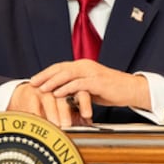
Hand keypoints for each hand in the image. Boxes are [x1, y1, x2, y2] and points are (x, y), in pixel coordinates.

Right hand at [7, 82, 90, 127]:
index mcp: (70, 87)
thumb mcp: (64, 108)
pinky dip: (37, 113)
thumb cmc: (49, 104)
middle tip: (68, 125)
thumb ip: (76, 115)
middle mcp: (57, 86)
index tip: (87, 116)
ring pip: (49, 99)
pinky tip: (39, 122)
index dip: (84, 104)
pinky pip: (34, 103)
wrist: (26, 96)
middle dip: (66, 112)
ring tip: (55, 125)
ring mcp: (44, 88)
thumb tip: (89, 124)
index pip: (80, 93)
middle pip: (63, 96)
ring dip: (52, 113)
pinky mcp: (30, 91)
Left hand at [29, 59, 150, 111]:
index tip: (34, 80)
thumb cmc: (111, 91)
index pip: (60, 67)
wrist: (131, 90)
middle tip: (32, 82)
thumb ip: (77, 90)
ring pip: (67, 74)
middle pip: (60, 68)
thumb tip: (63, 96)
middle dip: (45, 75)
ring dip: (53, 81)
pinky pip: (79, 84)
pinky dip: (67, 88)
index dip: (46, 73)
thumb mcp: (90, 89)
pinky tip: (58, 93)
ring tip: (42, 88)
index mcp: (83, 66)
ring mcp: (92, 73)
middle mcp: (86, 66)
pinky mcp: (98, 82)